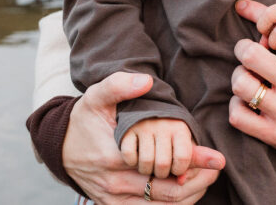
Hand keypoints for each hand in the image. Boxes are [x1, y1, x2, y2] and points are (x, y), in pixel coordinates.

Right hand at [63, 72, 224, 203]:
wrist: (58, 147)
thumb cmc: (84, 120)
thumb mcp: (96, 96)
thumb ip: (119, 85)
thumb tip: (146, 81)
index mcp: (115, 157)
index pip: (162, 164)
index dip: (193, 161)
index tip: (217, 158)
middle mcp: (115, 183)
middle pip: (167, 191)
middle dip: (197, 181)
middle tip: (216, 168)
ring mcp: (114, 199)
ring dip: (188, 195)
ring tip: (207, 179)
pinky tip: (187, 191)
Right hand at [121, 118, 194, 178]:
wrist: (150, 114)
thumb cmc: (171, 138)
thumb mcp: (185, 147)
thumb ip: (190, 164)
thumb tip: (182, 181)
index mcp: (180, 129)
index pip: (183, 157)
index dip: (179, 169)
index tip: (175, 168)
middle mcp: (162, 126)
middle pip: (163, 164)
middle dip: (161, 173)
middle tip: (160, 169)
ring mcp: (144, 127)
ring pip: (145, 161)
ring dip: (146, 170)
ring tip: (149, 165)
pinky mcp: (127, 131)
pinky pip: (129, 155)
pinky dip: (131, 162)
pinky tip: (136, 158)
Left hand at [229, 0, 275, 162]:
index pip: (272, 39)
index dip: (262, 38)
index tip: (264, 43)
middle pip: (250, 58)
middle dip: (243, 52)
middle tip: (247, 56)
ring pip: (241, 85)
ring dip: (239, 78)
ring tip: (247, 78)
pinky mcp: (273, 134)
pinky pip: (239, 116)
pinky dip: (235, 106)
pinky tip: (245, 102)